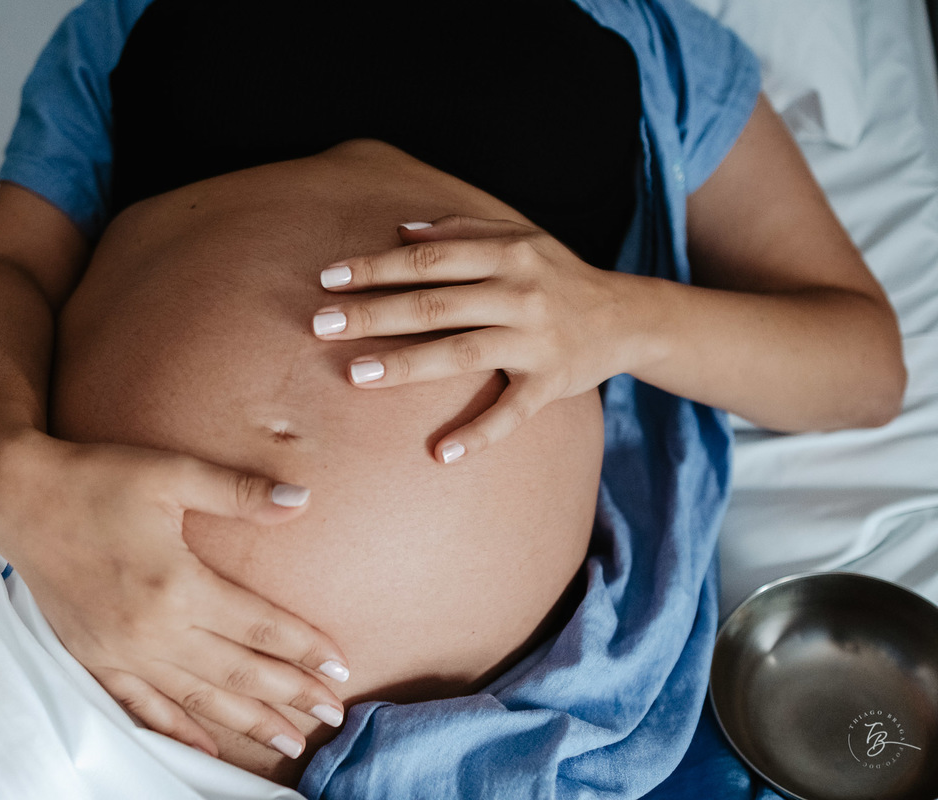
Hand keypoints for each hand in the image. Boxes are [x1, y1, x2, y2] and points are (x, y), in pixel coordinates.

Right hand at [0, 431, 350, 759]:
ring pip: (198, 698)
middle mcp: (152, 630)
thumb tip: (301, 501)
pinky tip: (209, 746)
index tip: (342, 668)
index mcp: (178, 584)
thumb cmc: (98, 478)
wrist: (19, 498)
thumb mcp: (172, 472)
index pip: (259, 626)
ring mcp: (121, 651)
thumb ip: (239, 492)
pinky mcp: (95, 658)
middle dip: (291, 694)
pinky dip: (179, 729)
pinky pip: (143, 707)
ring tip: (290, 740)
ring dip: (247, 721)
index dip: (304, 648)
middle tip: (332, 714)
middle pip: (238, 671)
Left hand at [312, 215, 632, 461]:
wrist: (626, 315)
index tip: (328, 279)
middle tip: (320, 325)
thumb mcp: (518, 236)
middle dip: (374, 314)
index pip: (429, 260)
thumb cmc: (556, 273)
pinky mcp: (551, 385)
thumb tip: (398, 232)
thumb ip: (460, 229)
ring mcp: (536, 341)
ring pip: (462, 353)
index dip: (376, 268)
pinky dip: (477, 435)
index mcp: (507, 253)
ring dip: (406, 364)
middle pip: (436, 304)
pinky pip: (510, 414)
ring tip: (356, 375)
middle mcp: (520, 294)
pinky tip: (439, 454)